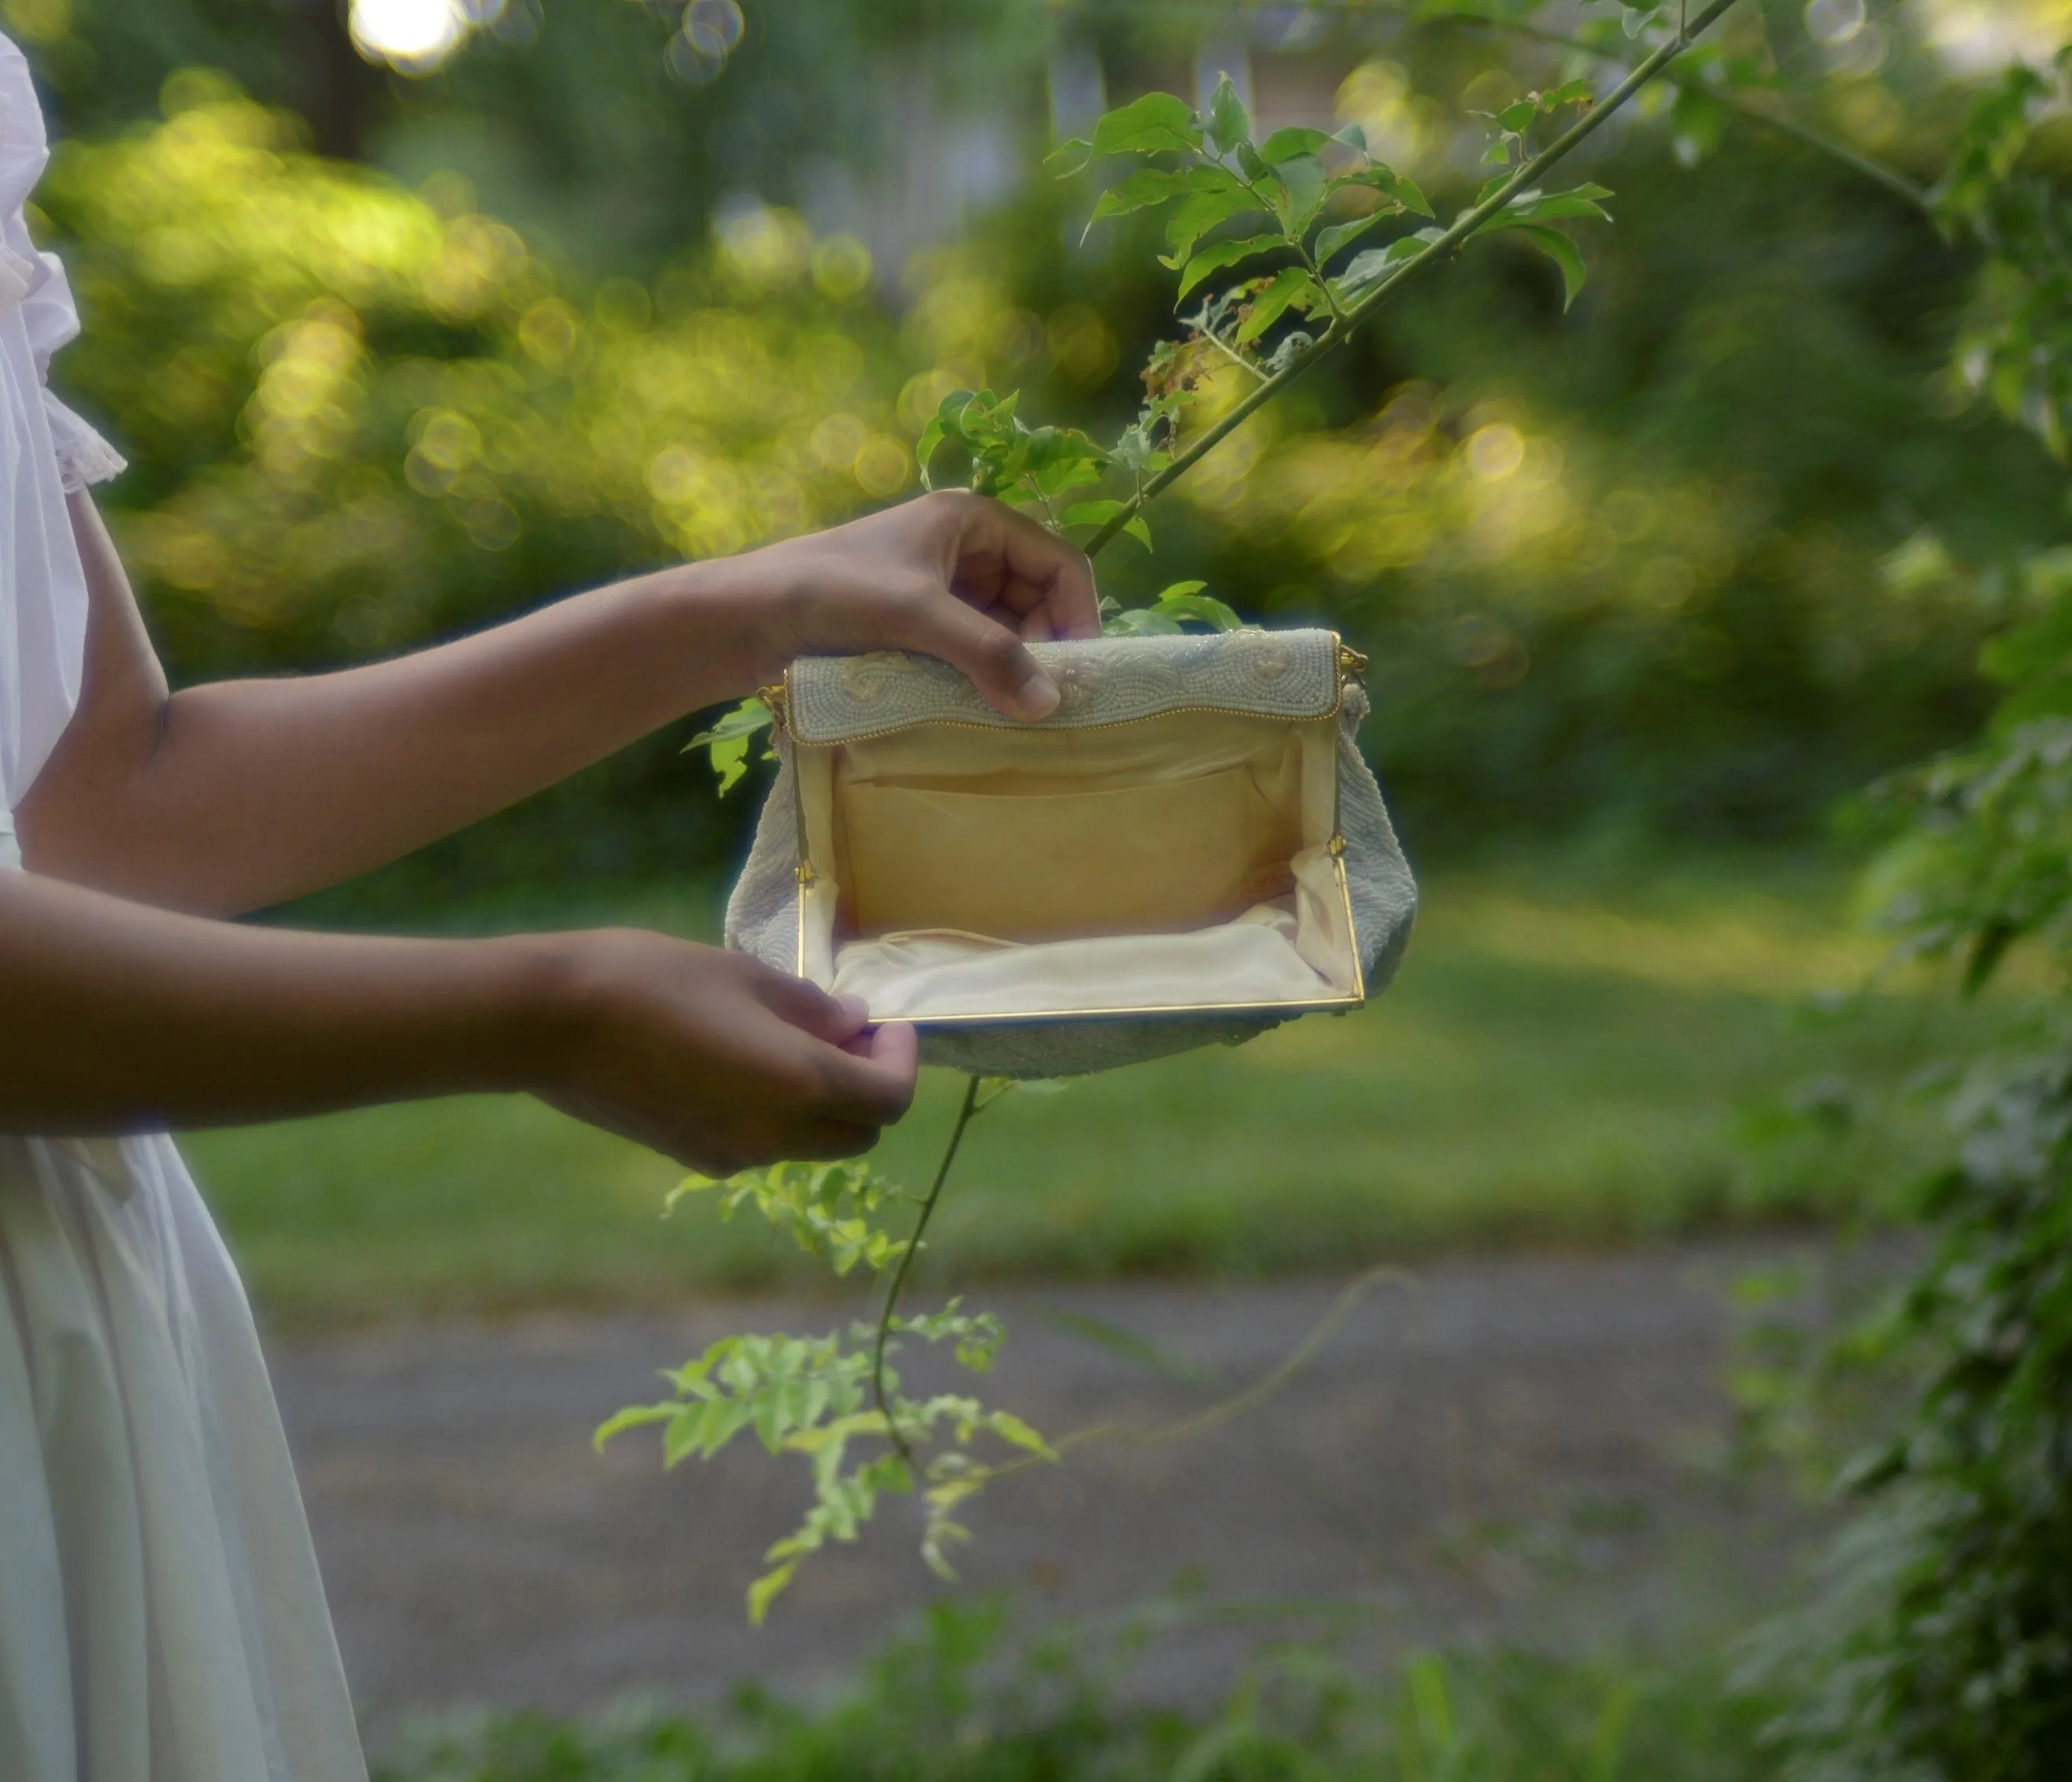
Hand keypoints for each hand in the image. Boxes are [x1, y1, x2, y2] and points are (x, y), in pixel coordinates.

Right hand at [527, 930, 917, 1172]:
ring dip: (823, 1105)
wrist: (550, 1023)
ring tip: (791, 1042)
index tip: (884, 1023)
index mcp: (800, 1087)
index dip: (901, 1061)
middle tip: (846, 1034)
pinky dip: (776, 1115)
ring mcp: (732, 1157)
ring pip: (810, 1146)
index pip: (889, 1099)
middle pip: (858, 1134)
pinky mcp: (692, 1158)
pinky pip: (761, 1146)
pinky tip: (739, 1065)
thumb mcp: (746, 977)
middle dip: (869, 1088)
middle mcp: (775, 1137)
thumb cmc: (653, 981)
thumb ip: (812, 1009)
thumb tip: (855, 1026)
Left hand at [710, 490, 1100, 718]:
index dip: (1077, 615)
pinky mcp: (915, 628)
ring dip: (1011, 670)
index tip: (1075, 674)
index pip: (1058, 564)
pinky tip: (980, 711)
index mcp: (972, 520)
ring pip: (1004, 633)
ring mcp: (939, 590)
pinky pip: (970, 653)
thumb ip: (987, 654)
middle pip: (1036, 603)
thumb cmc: (831, 593)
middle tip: (1043, 705)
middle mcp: (962, 550)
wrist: (745, 617)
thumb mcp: (917, 616)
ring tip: (1012, 714)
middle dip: (1043, 649)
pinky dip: (981, 679)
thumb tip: (1051, 704)